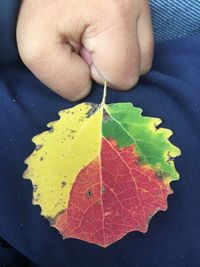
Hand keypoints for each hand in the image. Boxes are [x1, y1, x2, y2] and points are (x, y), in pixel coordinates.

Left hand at [17, 0, 153, 100]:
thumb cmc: (40, 7)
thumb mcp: (38, 49)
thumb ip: (67, 80)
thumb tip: (89, 90)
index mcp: (115, 18)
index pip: (125, 77)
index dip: (99, 76)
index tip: (80, 56)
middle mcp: (137, 5)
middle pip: (139, 67)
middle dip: (111, 66)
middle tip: (85, 46)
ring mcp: (141, 1)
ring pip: (142, 52)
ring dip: (118, 55)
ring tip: (92, 37)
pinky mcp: (139, 0)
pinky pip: (140, 37)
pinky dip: (121, 42)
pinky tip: (101, 30)